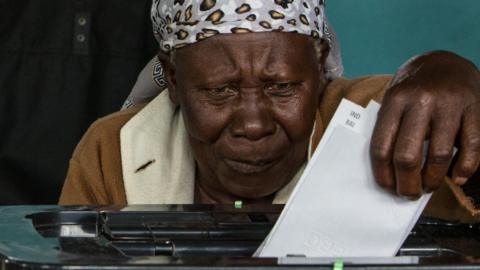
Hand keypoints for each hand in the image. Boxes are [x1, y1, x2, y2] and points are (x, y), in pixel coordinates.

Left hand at [370, 51, 479, 198]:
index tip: (387, 187)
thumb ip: (390, 129)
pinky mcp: (474, 109)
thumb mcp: (394, 100)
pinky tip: (456, 178)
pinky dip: (464, 168)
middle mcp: (421, 101)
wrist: (445, 61)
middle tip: (408, 193)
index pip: (381, 146)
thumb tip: (388, 172)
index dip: (383, 174)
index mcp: (395, 100)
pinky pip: (471, 147)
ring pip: (439, 155)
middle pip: (407, 155)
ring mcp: (449, 105)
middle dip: (406, 183)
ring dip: (432, 179)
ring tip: (428, 186)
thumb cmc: (414, 89)